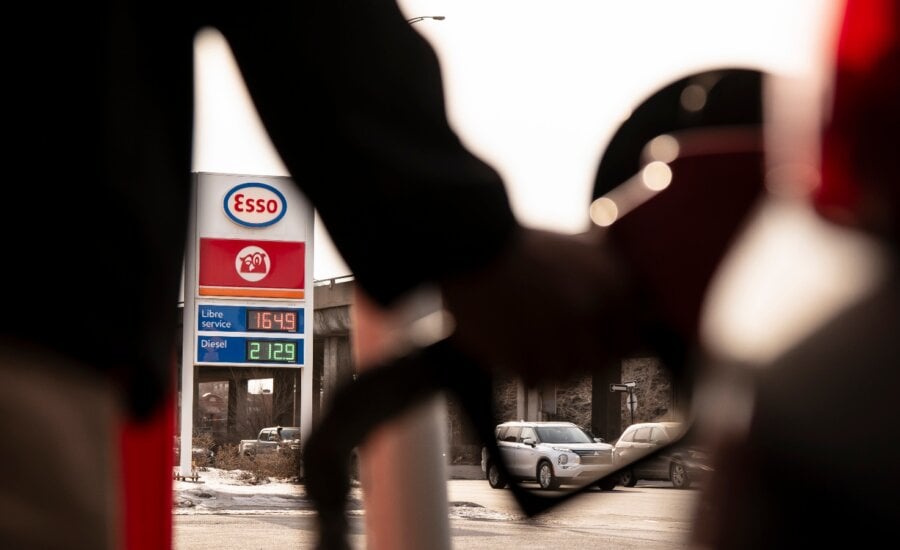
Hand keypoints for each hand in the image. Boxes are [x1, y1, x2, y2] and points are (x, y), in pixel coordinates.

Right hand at [440, 226, 643, 385]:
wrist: (474, 245)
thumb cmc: (523, 247)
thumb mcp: (581, 247)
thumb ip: (611, 276)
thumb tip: (640, 302)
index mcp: (612, 285)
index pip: (630, 338)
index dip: (610, 341)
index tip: (594, 340)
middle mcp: (591, 311)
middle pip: (599, 362)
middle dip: (580, 356)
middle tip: (556, 343)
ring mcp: (557, 334)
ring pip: (567, 375)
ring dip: (550, 364)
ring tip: (531, 341)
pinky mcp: (523, 353)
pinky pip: (535, 378)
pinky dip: (524, 368)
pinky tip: (514, 344)